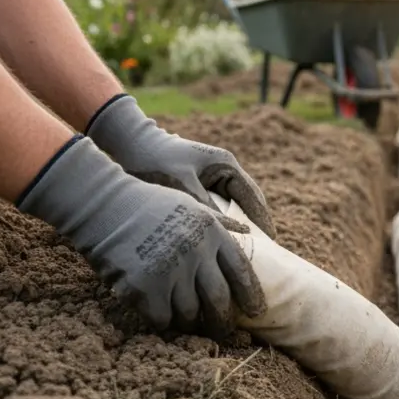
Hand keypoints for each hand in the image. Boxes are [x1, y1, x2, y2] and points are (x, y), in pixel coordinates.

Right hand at [18, 136, 265, 336]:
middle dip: (224, 322)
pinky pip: (162, 318)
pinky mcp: (145, 287)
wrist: (102, 204)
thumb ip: (220, 222)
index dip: (251, 296)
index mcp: (211, 232)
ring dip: (190, 322)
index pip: (242, 272)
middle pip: (219, 300)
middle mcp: (196, 253)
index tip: (256, 312)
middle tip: (224, 332)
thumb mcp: (190, 204)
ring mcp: (170, 271)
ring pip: (191, 313)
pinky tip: (160, 316)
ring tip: (188, 323)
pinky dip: (162, 321)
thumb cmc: (146, 203)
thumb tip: (248, 231)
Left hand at [86, 94, 275, 237]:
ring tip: (245, 252)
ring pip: (235, 208)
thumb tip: (238, 234)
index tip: (271, 244)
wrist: (128, 144)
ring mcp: (214, 178)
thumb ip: (209, 210)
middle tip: (263, 254)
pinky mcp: (201, 186)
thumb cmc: (153, 162)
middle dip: (256, 227)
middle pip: (249, 203)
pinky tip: (221, 243)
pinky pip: (219, 209)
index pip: (254, 197)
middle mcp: (225, 170)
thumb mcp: (182, 188)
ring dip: (240, 227)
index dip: (263, 222)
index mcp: (226, 165)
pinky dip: (223, 224)